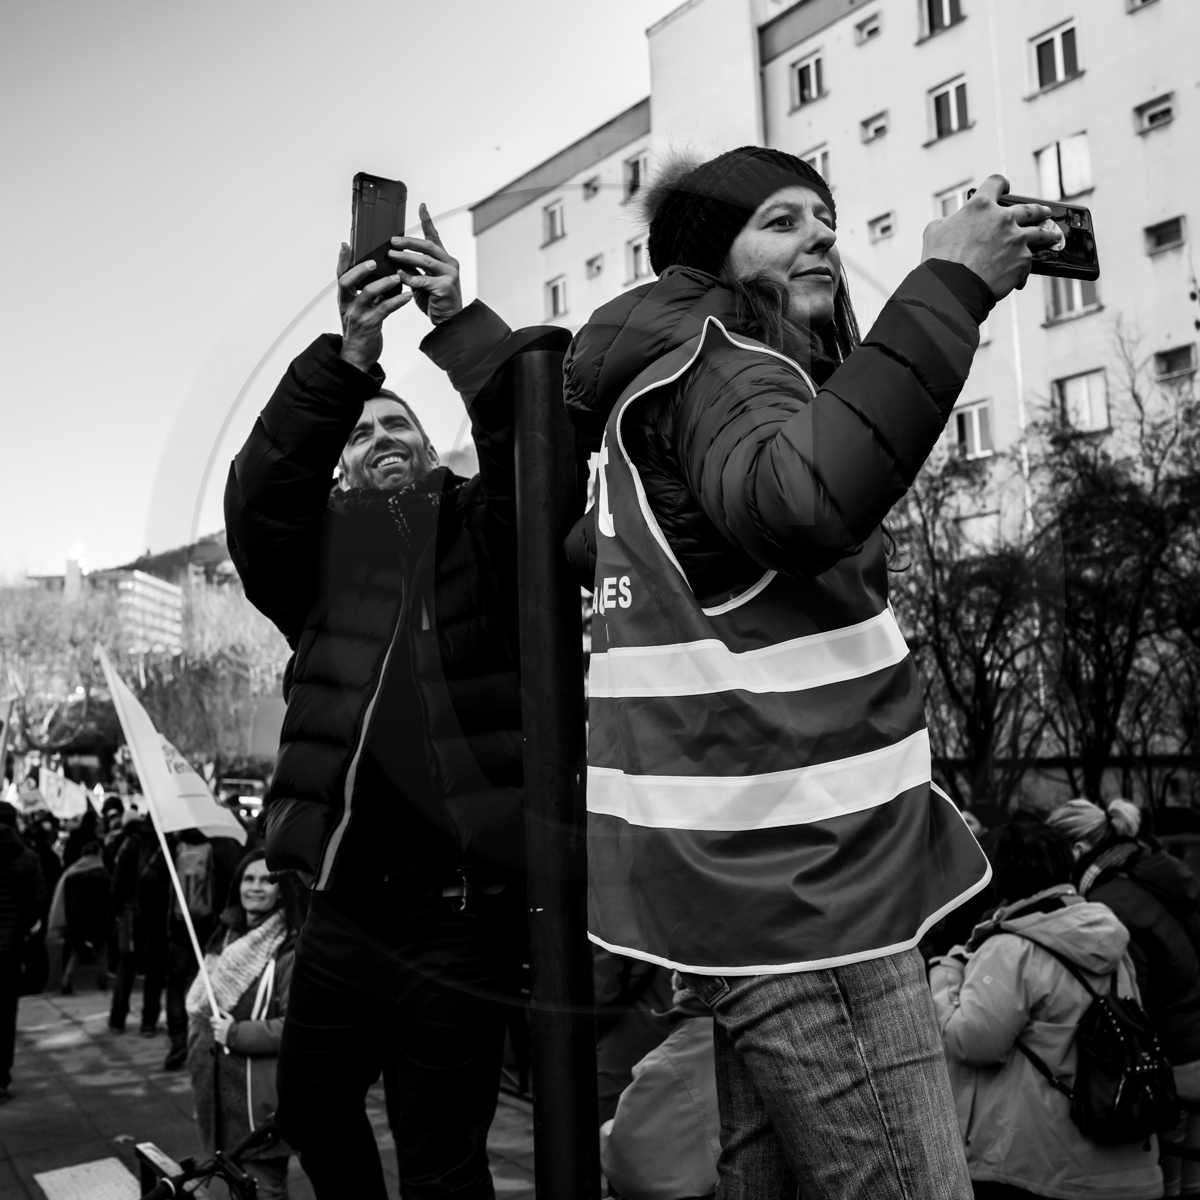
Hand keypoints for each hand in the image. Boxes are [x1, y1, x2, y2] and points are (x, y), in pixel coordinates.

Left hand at [210, 1010, 233, 1045]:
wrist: (236, 1036)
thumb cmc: (233, 1025)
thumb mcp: (230, 1017)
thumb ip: (223, 1012)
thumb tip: (218, 1008)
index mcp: (220, 1022)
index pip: (211, 1019)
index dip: (211, 1018)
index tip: (212, 1019)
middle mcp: (218, 1028)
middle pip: (212, 1025)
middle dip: (215, 1024)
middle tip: (220, 1025)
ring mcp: (217, 1034)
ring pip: (214, 1030)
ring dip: (217, 1030)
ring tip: (224, 1031)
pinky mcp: (217, 1039)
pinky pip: (215, 1036)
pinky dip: (218, 1035)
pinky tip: (223, 1035)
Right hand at [337, 245, 412, 373]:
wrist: (357, 357)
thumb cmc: (360, 330)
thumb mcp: (359, 309)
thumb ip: (366, 293)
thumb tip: (381, 275)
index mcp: (344, 298)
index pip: (340, 275)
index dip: (342, 260)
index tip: (346, 244)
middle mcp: (347, 305)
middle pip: (346, 282)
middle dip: (359, 269)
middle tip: (373, 261)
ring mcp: (358, 315)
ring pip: (367, 294)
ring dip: (384, 283)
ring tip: (397, 276)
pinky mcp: (370, 325)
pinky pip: (385, 309)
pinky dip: (397, 300)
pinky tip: (407, 295)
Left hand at [387, 203, 462, 325]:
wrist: (449, 320)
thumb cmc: (436, 301)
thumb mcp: (422, 281)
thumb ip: (413, 268)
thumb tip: (397, 258)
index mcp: (444, 259)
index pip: (435, 236)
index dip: (428, 221)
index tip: (422, 207)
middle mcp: (449, 264)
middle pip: (427, 246)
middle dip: (408, 241)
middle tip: (393, 241)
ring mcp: (449, 275)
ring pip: (424, 261)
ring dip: (405, 257)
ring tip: (391, 255)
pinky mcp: (445, 287)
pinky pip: (423, 280)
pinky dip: (409, 277)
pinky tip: (400, 275)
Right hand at [921, 174, 1061, 299]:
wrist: (952, 288)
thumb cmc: (938, 261)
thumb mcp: (934, 231)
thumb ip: (950, 221)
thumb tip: (955, 222)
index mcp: (980, 206)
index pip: (995, 183)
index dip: (1000, 185)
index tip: (1005, 188)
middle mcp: (1003, 218)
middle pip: (1028, 208)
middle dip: (1037, 210)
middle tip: (1043, 212)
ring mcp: (1017, 238)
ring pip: (1041, 232)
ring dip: (1048, 233)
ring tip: (1053, 236)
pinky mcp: (1023, 260)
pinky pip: (1029, 262)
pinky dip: (1022, 270)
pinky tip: (1018, 277)